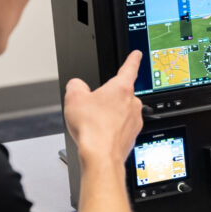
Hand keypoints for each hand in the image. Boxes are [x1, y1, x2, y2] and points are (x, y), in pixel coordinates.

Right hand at [64, 51, 143, 166]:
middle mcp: (133, 103)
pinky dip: (111, 130)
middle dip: (108, 99)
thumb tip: (77, 86)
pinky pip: (121, 128)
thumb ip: (75, 85)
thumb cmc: (92, 129)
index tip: (137, 54)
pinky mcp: (132, 136)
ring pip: (121, 113)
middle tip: (93, 109)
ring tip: (94, 125)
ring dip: (110, 116)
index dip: (132, 59)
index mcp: (121, 88)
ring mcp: (134, 121)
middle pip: (121, 94)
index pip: (129, 67)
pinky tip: (100, 135)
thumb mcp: (73, 98)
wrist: (101, 157)